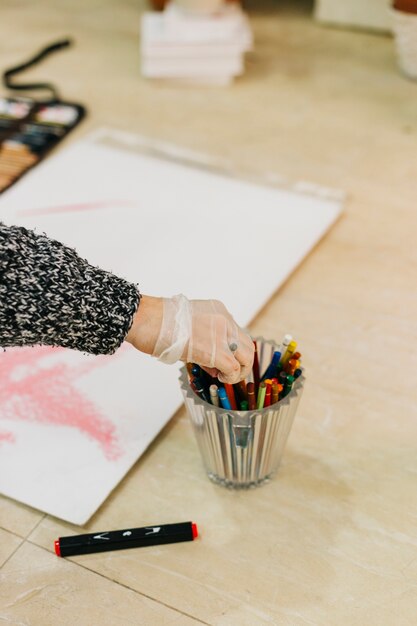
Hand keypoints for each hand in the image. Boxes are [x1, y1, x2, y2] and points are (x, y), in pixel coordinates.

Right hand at [126, 294, 253, 383]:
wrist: (150, 320)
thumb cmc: (159, 323)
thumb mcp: (188, 325)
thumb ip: (205, 341)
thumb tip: (214, 364)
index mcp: (218, 311)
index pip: (236, 333)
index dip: (232, 351)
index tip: (221, 361)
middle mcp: (225, 320)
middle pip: (247, 344)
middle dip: (242, 362)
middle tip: (229, 373)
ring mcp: (223, 335)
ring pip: (247, 356)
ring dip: (239, 371)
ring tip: (225, 377)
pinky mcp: (218, 351)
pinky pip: (234, 368)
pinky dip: (230, 377)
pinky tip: (219, 378)